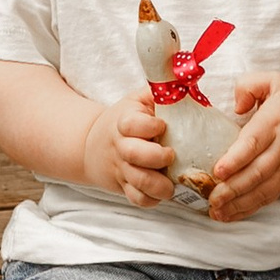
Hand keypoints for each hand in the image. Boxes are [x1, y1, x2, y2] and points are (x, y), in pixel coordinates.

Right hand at [83, 86, 173, 203]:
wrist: (91, 145)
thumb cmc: (125, 120)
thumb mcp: (136, 101)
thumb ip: (159, 92)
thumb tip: (188, 79)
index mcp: (124, 122)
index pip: (131, 124)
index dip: (148, 126)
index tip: (162, 125)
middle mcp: (120, 146)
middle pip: (134, 154)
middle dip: (156, 157)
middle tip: (171, 155)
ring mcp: (121, 168)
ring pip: (137, 181)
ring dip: (158, 185)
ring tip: (171, 183)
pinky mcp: (122, 186)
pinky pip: (136, 199)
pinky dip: (150, 199)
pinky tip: (160, 192)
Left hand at [205, 72, 279, 220]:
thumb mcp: (275, 82)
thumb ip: (250, 85)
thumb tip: (237, 106)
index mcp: (274, 122)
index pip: (254, 142)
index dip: (236, 158)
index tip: (218, 170)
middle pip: (257, 172)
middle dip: (234, 188)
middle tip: (213, 197)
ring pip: (262, 190)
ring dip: (239, 203)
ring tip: (217, 211)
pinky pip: (267, 198)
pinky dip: (247, 209)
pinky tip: (228, 215)